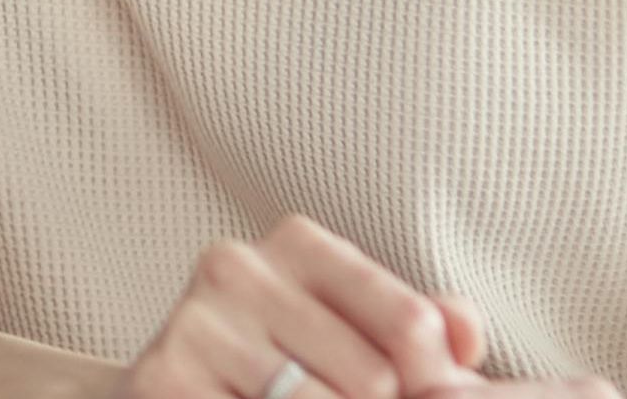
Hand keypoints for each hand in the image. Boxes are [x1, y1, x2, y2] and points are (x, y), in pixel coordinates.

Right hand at [115, 214, 614, 398]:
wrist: (173, 387)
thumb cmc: (285, 365)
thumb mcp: (355, 332)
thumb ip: (419, 327)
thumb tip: (464, 335)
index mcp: (297, 243)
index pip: (413, 324)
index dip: (428, 381)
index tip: (403, 392)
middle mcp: (237, 267)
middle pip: (373, 381)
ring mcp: (194, 323)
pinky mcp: (162, 378)